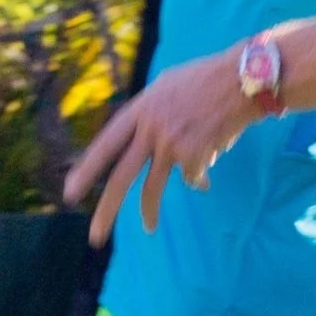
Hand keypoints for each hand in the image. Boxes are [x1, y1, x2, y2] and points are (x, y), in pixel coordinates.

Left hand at [63, 52, 257, 248]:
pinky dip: (201, 176)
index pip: (106, 143)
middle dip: (106, 209)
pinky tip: (212, 155)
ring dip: (150, 211)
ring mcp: (172, 144)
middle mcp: (152, 128)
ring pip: (154, 187)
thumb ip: (150, 111)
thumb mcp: (167, 85)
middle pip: (122, 176)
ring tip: (148, 228)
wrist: (245, 79)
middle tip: (94, 236)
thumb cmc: (208, 79)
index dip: (87, 168)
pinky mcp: (196, 156)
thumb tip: (142, 138)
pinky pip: (193, 177)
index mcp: (141, 109)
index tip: (71, 191)